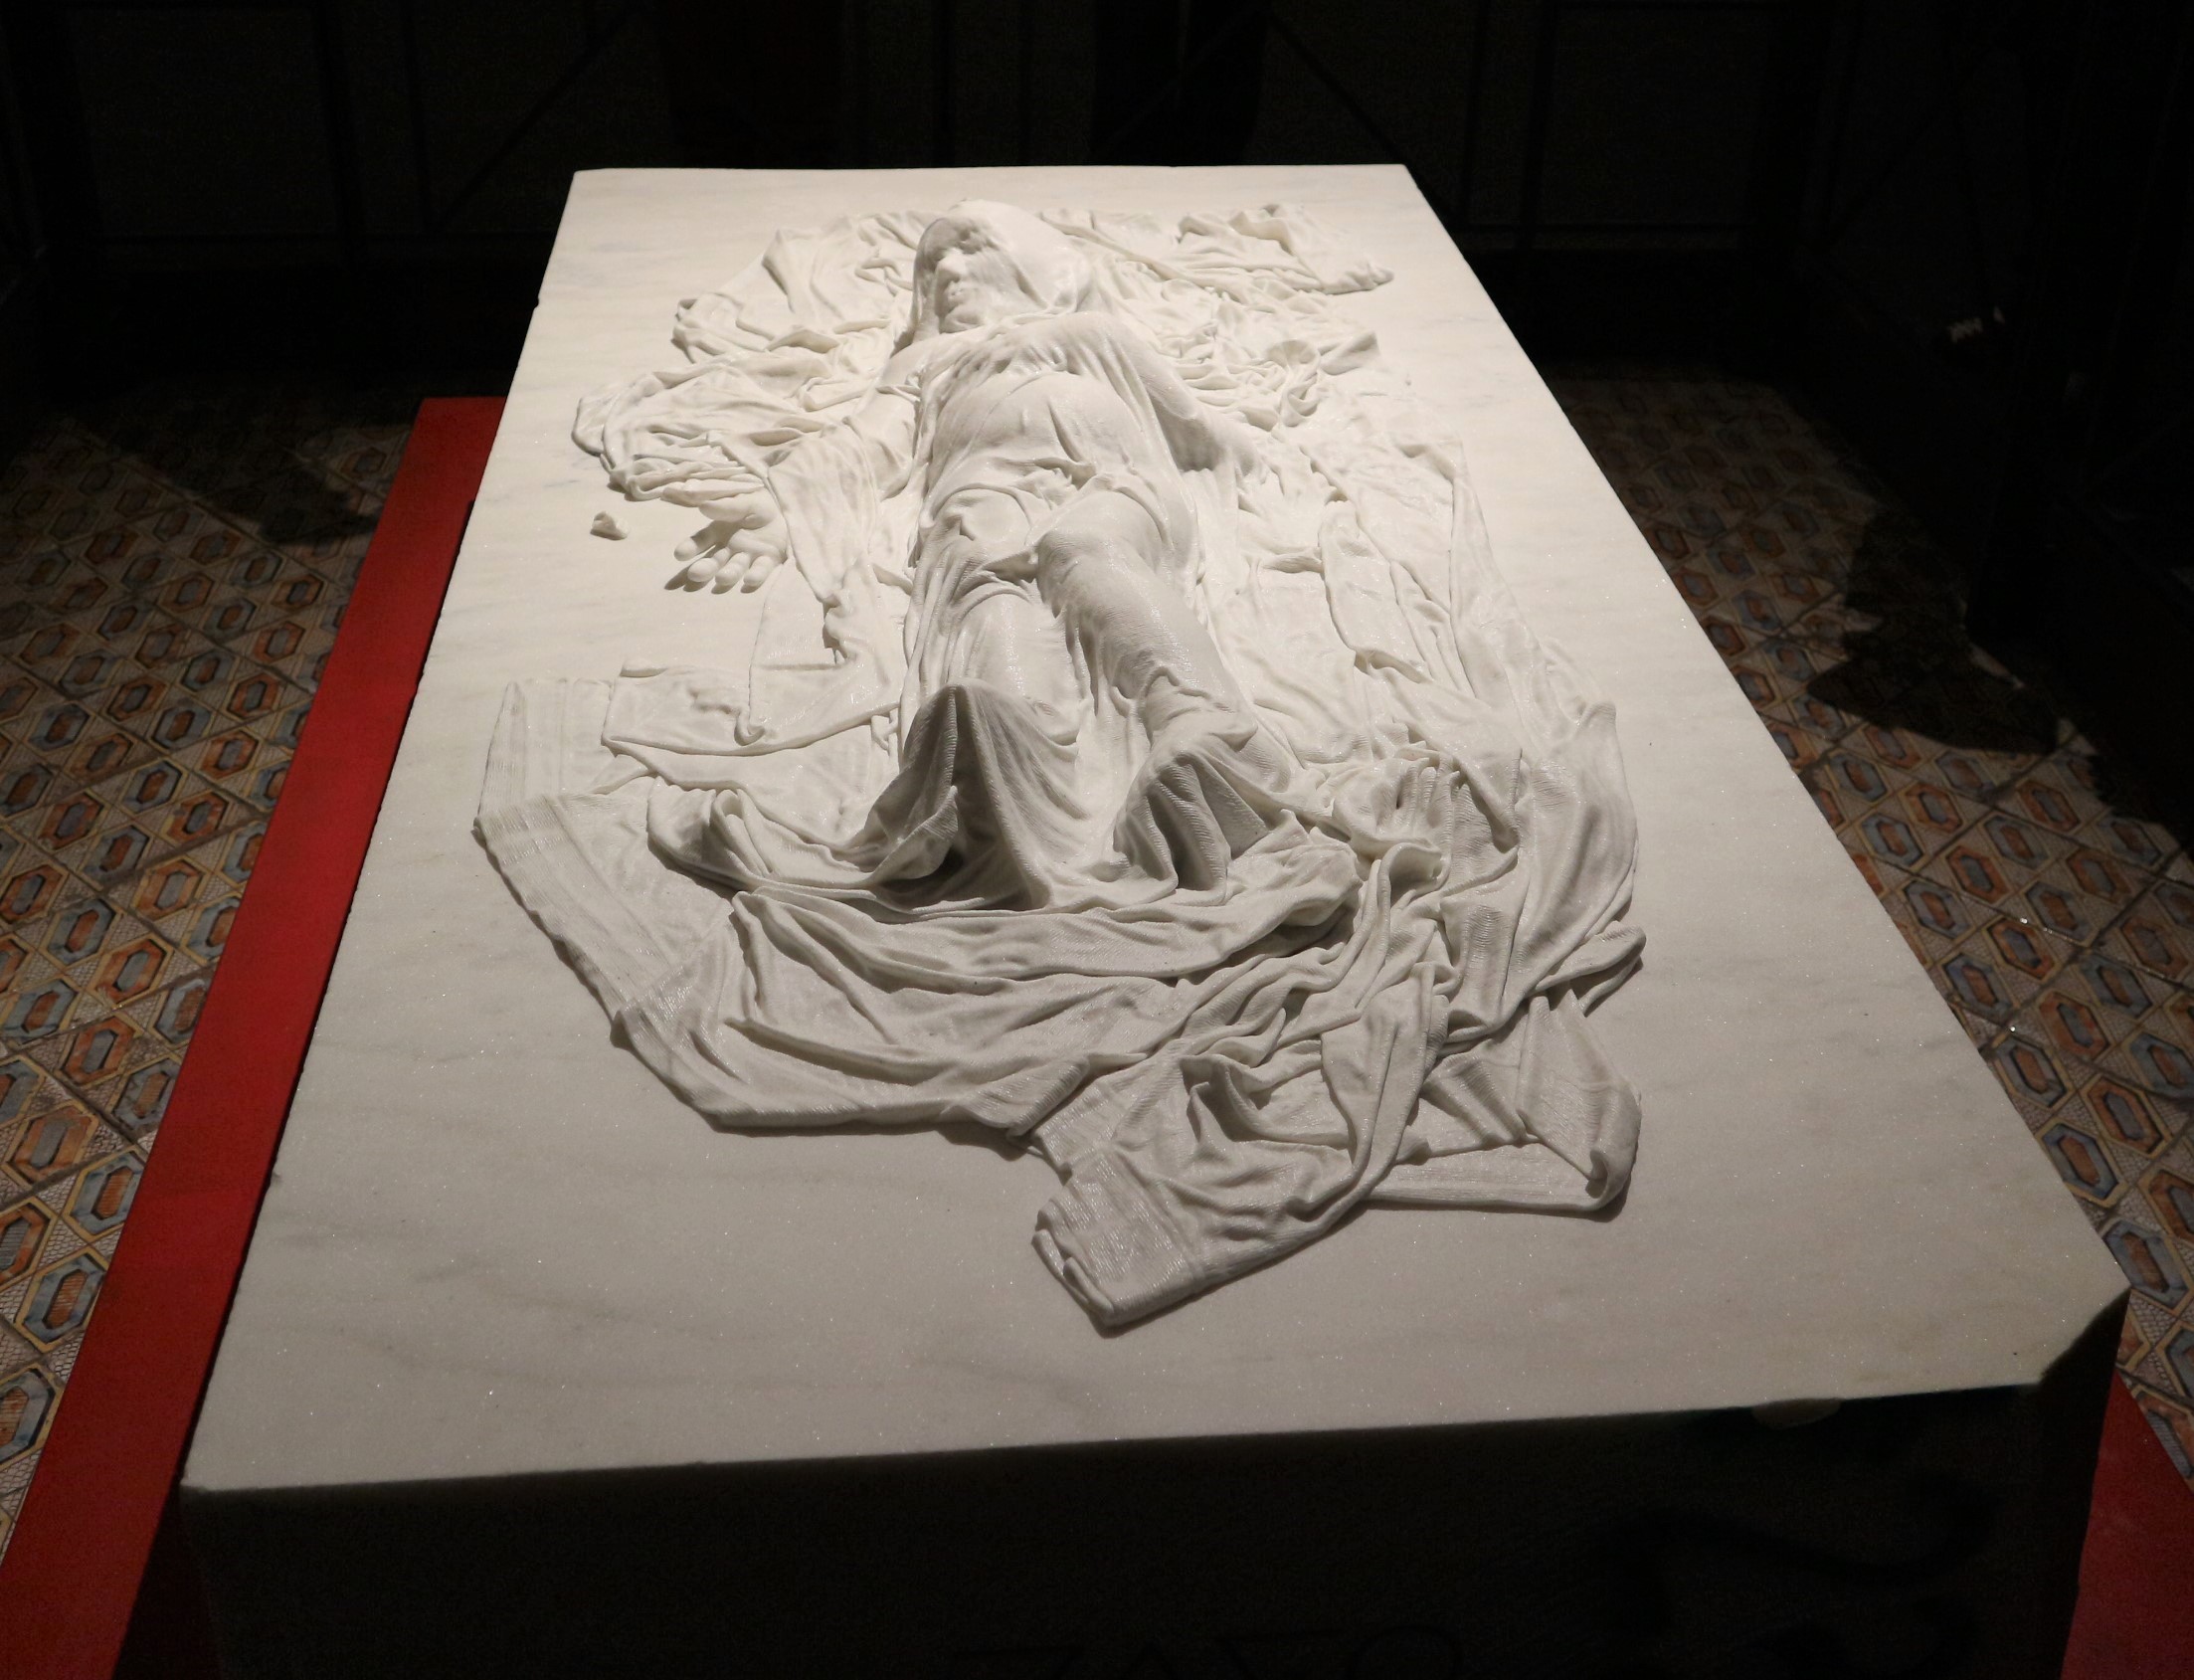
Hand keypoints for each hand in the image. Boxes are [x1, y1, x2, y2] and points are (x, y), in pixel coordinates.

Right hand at [673, 490, 787, 590]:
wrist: (787, 510)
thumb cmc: (759, 506)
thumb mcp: (744, 502)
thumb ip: (726, 507)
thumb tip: (703, 507)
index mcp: (720, 530)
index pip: (701, 540)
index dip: (690, 547)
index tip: (679, 554)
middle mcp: (731, 547)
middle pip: (715, 560)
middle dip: (705, 568)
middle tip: (694, 574)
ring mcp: (749, 556)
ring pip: (736, 568)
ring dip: (728, 574)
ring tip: (722, 578)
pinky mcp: (768, 561)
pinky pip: (761, 569)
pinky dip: (756, 575)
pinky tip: (750, 580)